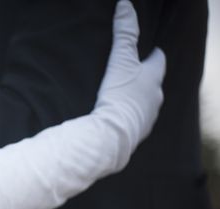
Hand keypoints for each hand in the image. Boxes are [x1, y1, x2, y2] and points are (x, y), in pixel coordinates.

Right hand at [94, 0, 165, 169]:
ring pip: (145, 103)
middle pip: (153, 83)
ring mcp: (148, 117)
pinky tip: (117, 115)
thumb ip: (124, 33)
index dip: (152, 55)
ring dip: (137, 98)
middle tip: (131, 73)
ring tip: (122, 95)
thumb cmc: (119, 95)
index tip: (147, 51)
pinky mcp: (137, 133)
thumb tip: (126, 5)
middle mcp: (155, 98)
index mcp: (154, 79)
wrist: (112, 134)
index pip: (159, 61)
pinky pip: (135, 120)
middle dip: (144, 78)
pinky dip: (128, 116)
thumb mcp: (120, 60)